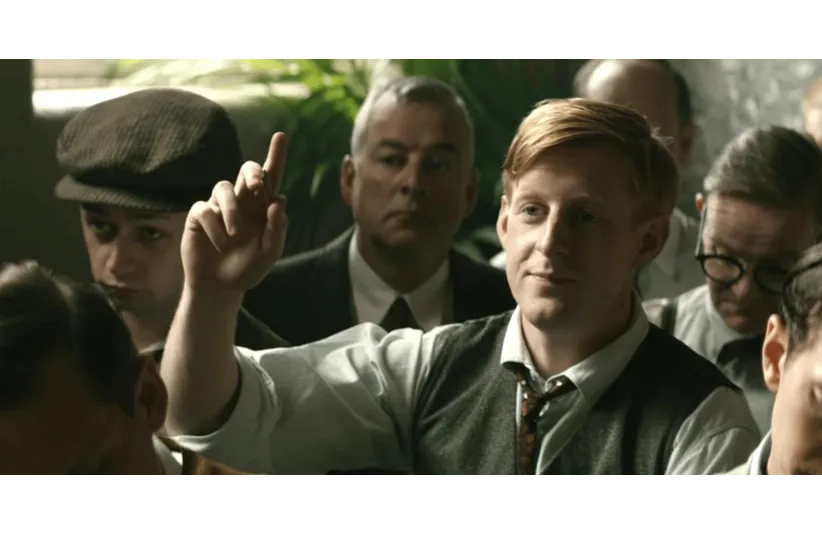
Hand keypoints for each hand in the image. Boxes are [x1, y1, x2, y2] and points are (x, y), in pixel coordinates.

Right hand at [181, 133, 288, 298]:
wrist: (220, 287)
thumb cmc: (247, 269)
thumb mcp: (270, 253)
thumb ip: (278, 229)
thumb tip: (279, 200)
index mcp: (263, 207)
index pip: (271, 177)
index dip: (276, 156)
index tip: (281, 136)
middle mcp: (242, 201)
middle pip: (246, 170)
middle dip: (251, 172)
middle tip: (256, 186)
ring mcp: (219, 206)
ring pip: (223, 187)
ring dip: (231, 211)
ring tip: (235, 235)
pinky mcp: (198, 215)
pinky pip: (204, 209)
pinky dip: (214, 227)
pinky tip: (220, 244)